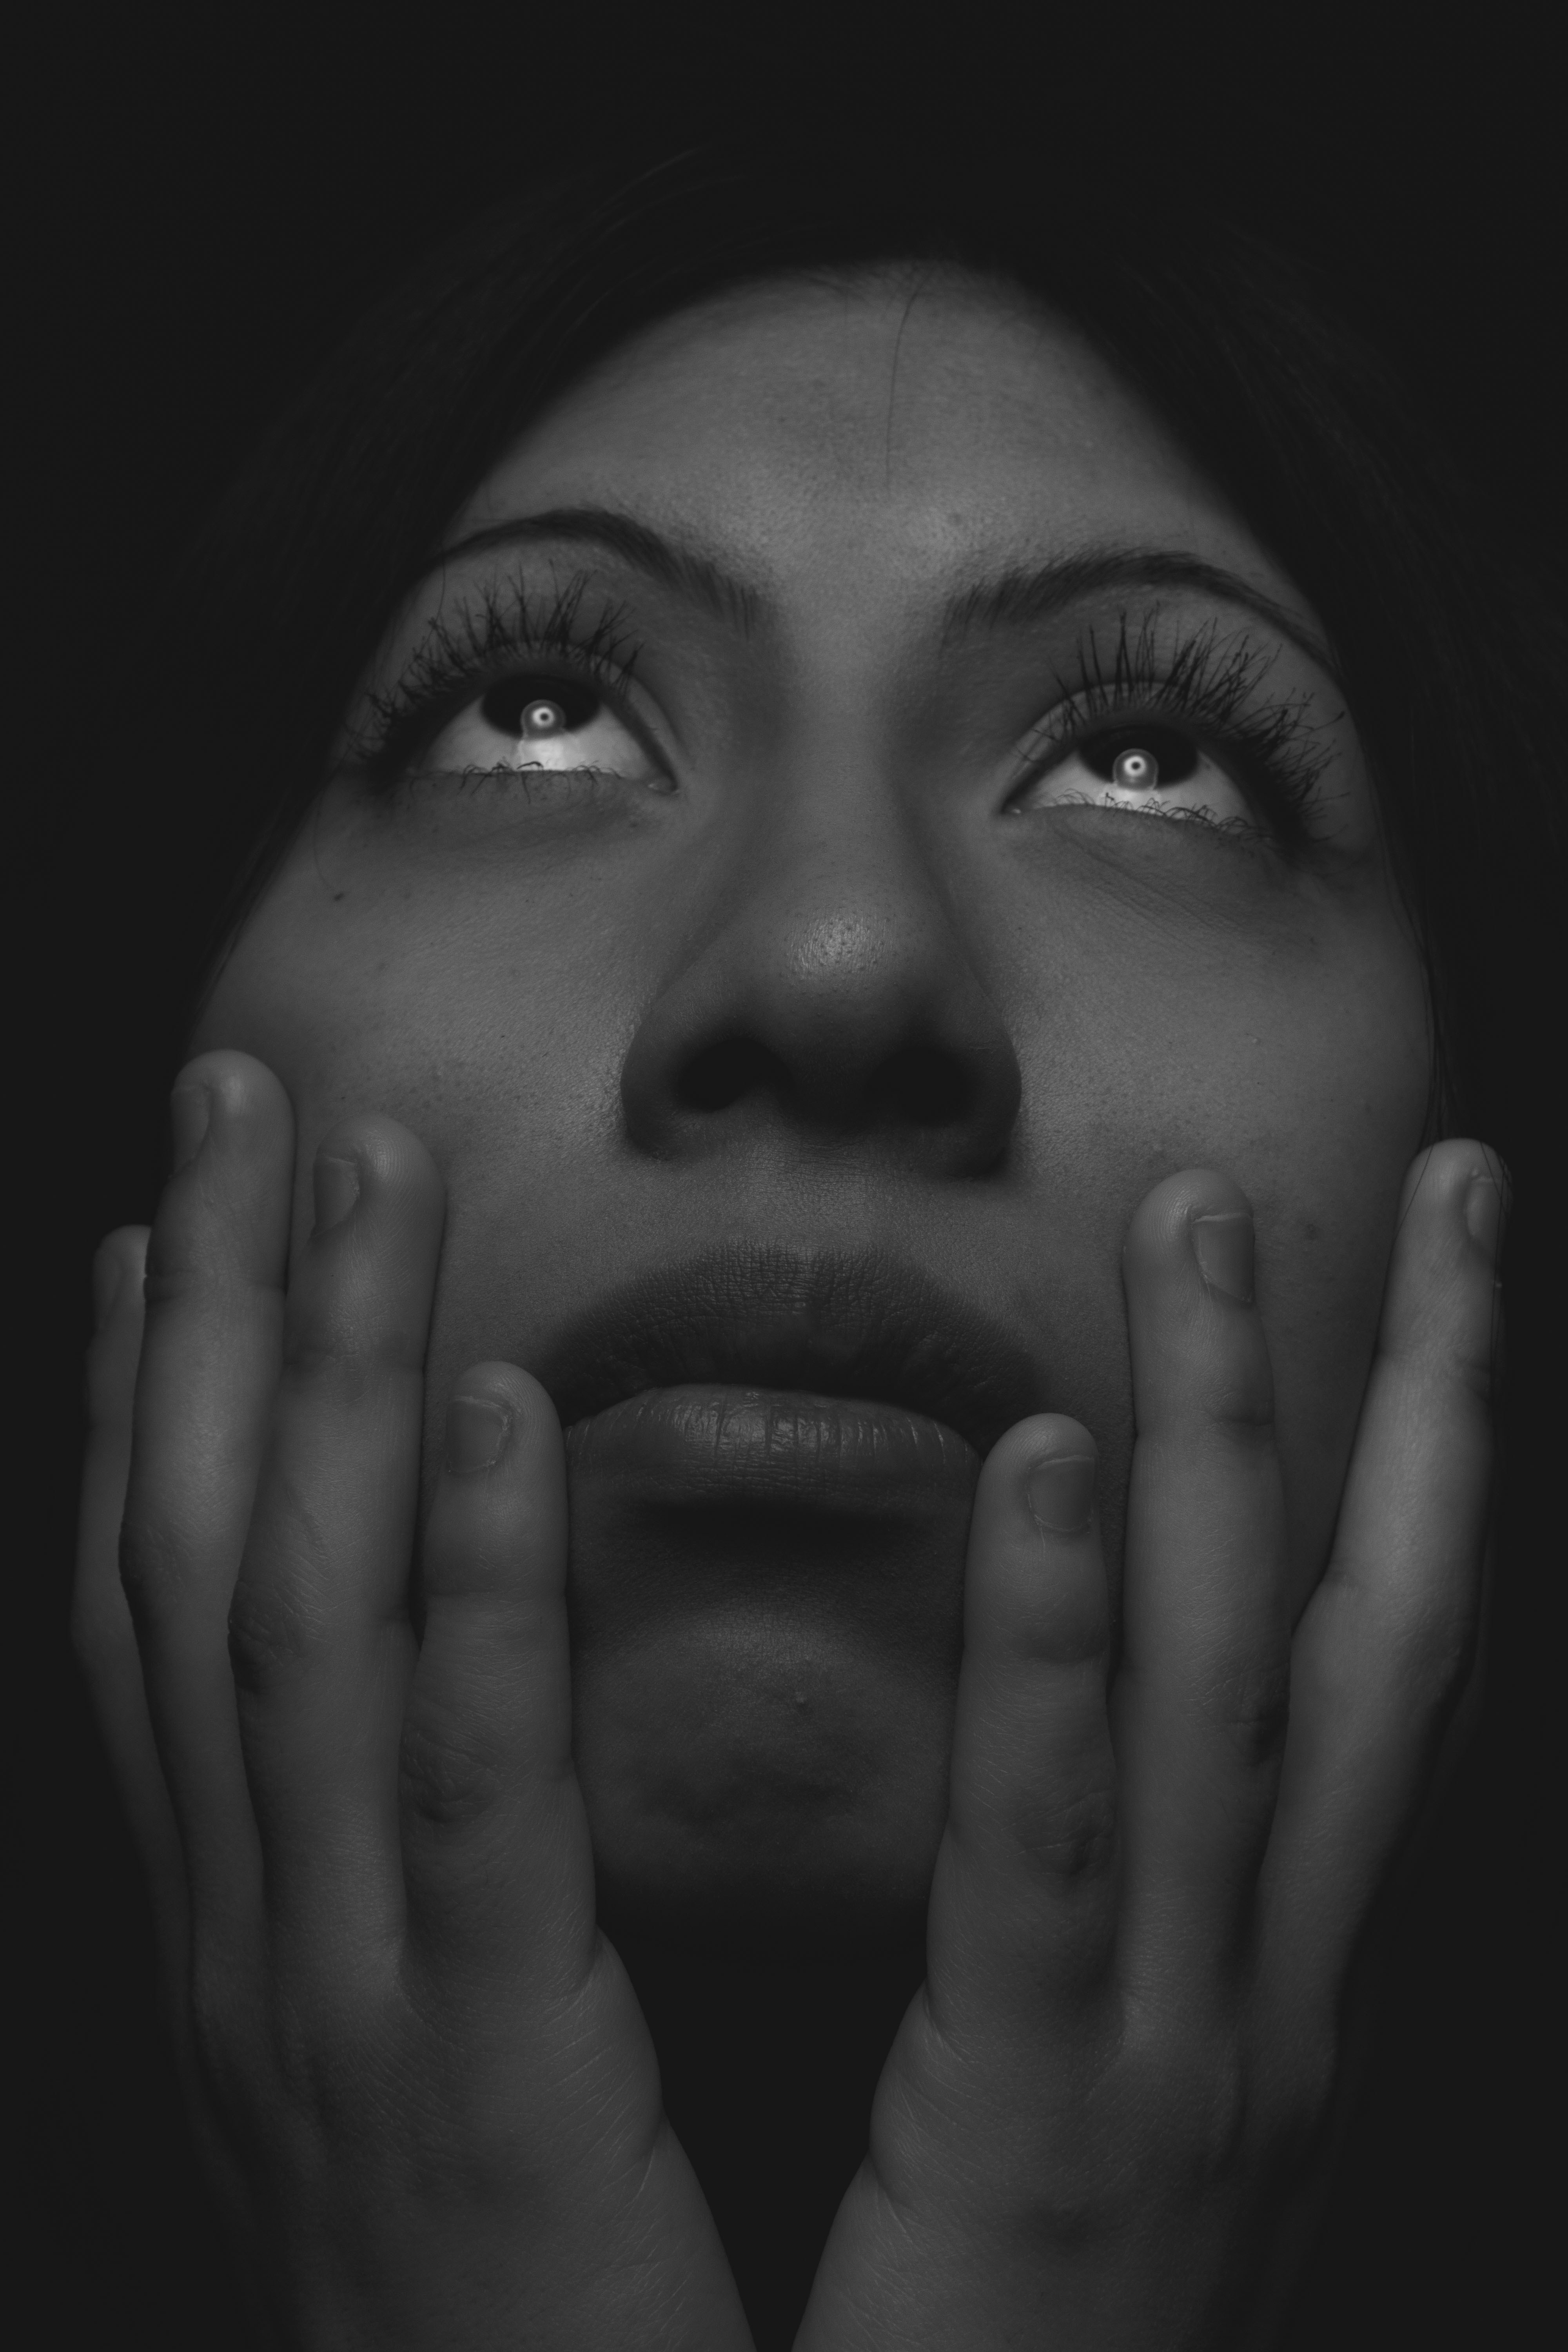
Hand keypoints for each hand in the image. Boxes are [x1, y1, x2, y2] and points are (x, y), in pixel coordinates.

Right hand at [73, 1051, 750, 2350]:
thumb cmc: (525, 2329)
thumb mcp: (444, 2080)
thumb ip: (449, 1901)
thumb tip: (468, 1700)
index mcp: (263, 1950)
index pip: (176, 1627)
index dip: (154, 1410)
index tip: (173, 1229)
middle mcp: (261, 1949)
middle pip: (208, 1568)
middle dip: (216, 1319)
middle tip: (239, 1101)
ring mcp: (343, 2016)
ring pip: (301, 1629)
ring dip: (325, 1375)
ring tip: (363, 1166)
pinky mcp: (482, 2085)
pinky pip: (464, 1790)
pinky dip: (463, 1588)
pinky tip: (483, 1408)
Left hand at [798, 1147, 1500, 2348]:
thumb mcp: (1100, 2134)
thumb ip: (1095, 1963)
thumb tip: (1079, 1789)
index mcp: (1270, 1998)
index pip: (1376, 1677)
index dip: (1432, 1470)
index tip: (1439, 1279)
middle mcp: (1269, 2004)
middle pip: (1365, 1638)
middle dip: (1398, 1393)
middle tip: (1411, 1178)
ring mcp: (1184, 2065)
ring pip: (1233, 1691)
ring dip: (1228, 1439)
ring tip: (1206, 1221)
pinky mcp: (1042, 2137)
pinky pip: (1054, 1851)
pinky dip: (1059, 1654)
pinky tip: (1045, 1463)